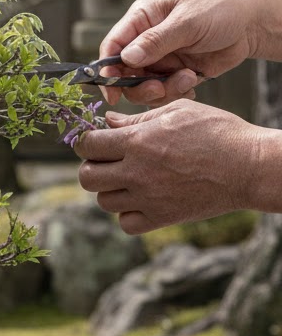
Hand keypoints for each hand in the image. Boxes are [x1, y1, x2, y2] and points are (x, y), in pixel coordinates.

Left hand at [74, 100, 268, 233]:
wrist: (250, 166)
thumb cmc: (217, 131)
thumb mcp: (176, 111)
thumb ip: (136, 118)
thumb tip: (106, 121)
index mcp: (137, 141)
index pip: (86, 144)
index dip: (84, 141)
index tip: (93, 140)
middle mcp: (137, 172)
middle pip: (86, 177)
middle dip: (91, 167)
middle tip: (107, 161)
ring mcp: (149, 198)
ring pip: (104, 202)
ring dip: (110, 190)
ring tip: (127, 179)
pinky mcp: (164, 218)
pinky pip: (127, 224)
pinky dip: (128, 214)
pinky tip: (141, 199)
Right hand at [96, 0, 275, 105]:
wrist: (251, 25)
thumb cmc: (219, 11)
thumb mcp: (188, 22)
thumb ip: (156, 40)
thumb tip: (126, 58)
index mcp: (141, 19)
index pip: (112, 46)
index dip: (107, 69)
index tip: (112, 91)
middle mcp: (144, 40)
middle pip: (123, 72)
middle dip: (140, 86)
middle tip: (159, 88)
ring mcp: (159, 58)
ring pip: (143, 86)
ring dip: (163, 90)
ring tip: (188, 80)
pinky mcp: (173, 73)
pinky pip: (163, 92)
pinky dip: (176, 93)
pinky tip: (192, 84)